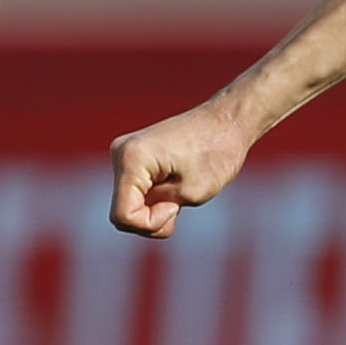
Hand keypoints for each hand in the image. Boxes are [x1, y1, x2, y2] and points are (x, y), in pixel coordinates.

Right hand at [109, 99, 255, 238]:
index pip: (123, 216)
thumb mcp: (192, 193)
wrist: (226, 121)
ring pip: (128, 205)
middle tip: (180, 203)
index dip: (151, 222)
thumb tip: (138, 212)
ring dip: (154, 210)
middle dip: (152, 219)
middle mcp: (120, 153)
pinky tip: (174, 188)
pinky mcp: (132, 158)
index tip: (175, 206)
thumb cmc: (216, 153)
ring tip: (180, 194)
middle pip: (122, 212)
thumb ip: (159, 210)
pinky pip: (135, 194)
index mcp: (131, 159)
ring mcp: (123, 154)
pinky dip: (154, 200)